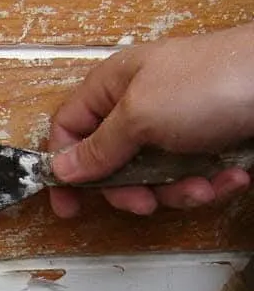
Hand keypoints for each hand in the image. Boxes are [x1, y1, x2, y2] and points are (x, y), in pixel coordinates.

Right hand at [48, 22, 253, 216]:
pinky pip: (187, 179)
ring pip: (150, 180)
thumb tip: (62, 168)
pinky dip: (207, 184)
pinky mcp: (204, 146)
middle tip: (145, 202)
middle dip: (130, 191)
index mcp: (113, 88)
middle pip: (109, 166)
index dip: (64, 169)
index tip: (68, 206)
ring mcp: (172, 128)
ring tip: (202, 185)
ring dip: (175, 192)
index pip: (68, 130)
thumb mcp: (139, 116)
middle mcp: (138, 108)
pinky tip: (228, 176)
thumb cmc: (211, 84)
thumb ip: (97, 148)